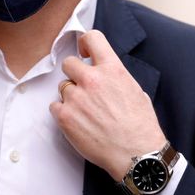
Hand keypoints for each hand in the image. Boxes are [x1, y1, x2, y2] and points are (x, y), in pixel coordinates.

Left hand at [49, 30, 166, 181]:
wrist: (136, 156)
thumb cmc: (140, 127)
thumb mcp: (135, 91)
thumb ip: (114, 77)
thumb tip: (103, 72)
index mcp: (112, 70)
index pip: (92, 38)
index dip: (85, 43)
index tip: (84, 52)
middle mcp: (92, 80)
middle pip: (69, 63)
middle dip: (75, 74)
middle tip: (83, 88)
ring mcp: (76, 98)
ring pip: (63, 87)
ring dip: (71, 96)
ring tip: (86, 112)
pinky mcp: (65, 116)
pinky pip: (55, 106)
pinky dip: (63, 113)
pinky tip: (79, 122)